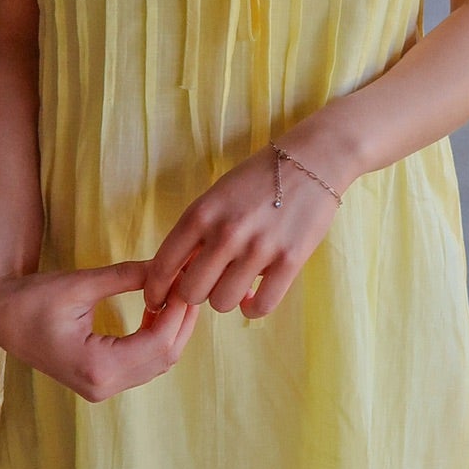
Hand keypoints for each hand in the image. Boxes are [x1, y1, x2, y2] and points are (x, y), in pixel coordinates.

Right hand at [0, 263, 199, 401]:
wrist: (1, 317)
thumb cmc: (33, 298)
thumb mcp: (80, 283)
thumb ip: (126, 276)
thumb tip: (167, 265)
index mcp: (96, 365)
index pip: (159, 342)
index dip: (180, 309)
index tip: (188, 279)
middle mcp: (102, 386)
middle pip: (165, 358)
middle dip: (182, 320)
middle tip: (191, 284)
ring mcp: (101, 389)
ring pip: (158, 365)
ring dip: (173, 330)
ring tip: (178, 293)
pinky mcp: (100, 383)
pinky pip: (143, 365)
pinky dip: (157, 338)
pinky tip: (156, 309)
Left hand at [142, 147, 341, 320]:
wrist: (311, 161)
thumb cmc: (258, 178)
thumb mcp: (217, 197)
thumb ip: (197, 232)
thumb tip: (180, 273)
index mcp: (201, 213)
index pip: (163, 265)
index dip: (157, 289)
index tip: (159, 299)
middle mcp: (225, 232)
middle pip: (192, 292)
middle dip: (198, 292)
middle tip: (211, 282)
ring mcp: (258, 248)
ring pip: (223, 303)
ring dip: (227, 298)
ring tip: (237, 282)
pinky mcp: (289, 261)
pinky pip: (261, 306)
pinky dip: (254, 307)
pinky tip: (255, 295)